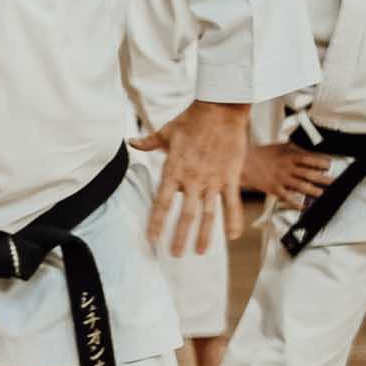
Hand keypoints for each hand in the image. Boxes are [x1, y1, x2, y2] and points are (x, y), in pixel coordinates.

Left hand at [152, 98, 248, 258]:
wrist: (221, 111)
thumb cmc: (192, 120)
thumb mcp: (165, 132)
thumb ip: (149, 142)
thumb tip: (132, 142)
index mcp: (173, 171)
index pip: (162, 203)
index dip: (157, 222)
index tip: (152, 239)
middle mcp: (193, 180)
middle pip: (186, 215)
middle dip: (180, 236)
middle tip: (175, 254)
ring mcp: (213, 180)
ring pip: (209, 214)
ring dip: (205, 235)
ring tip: (200, 252)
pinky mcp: (231, 177)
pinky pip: (232, 203)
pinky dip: (233, 220)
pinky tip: (232, 236)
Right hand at [248, 137, 335, 205]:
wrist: (242, 163)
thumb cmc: (260, 155)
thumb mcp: (278, 147)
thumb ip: (293, 148)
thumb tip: (307, 145)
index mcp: (289, 156)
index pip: (310, 159)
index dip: (322, 163)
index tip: (330, 166)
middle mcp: (287, 168)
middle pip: (309, 174)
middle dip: (324, 179)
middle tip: (333, 182)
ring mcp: (281, 178)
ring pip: (302, 186)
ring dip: (314, 191)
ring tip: (323, 194)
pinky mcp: (274, 188)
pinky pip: (288, 197)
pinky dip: (296, 203)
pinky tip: (304, 206)